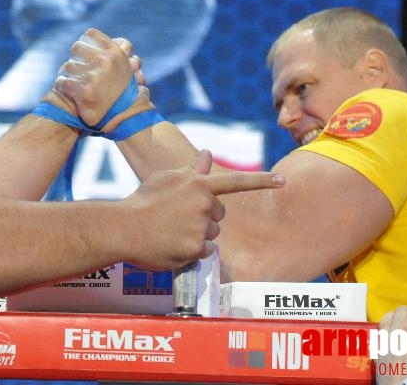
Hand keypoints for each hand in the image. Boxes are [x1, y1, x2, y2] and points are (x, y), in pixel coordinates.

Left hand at [52, 28, 151, 128]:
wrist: (125, 119)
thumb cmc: (122, 91)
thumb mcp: (124, 66)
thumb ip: (113, 49)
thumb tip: (91, 36)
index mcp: (116, 52)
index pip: (90, 34)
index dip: (85, 43)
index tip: (84, 53)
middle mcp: (106, 62)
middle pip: (76, 47)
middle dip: (75, 58)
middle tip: (77, 70)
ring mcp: (95, 77)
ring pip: (67, 66)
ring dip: (67, 74)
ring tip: (73, 82)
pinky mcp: (85, 92)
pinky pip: (63, 82)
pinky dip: (62, 86)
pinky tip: (68, 91)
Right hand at [121, 150, 283, 269]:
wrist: (124, 228)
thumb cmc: (143, 200)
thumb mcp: (166, 178)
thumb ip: (191, 171)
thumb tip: (208, 156)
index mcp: (199, 185)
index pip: (237, 182)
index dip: (263, 180)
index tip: (283, 180)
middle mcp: (205, 206)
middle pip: (220, 214)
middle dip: (206, 215)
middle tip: (179, 217)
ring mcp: (201, 228)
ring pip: (212, 233)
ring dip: (198, 233)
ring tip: (172, 231)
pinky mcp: (196, 249)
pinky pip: (205, 251)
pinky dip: (193, 250)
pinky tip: (174, 244)